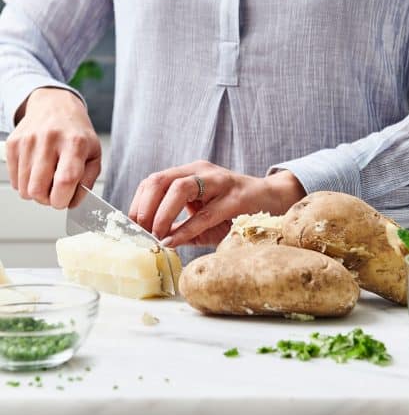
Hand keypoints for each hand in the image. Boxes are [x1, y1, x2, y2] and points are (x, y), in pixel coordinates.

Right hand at [6, 87, 100, 208]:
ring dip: (36, 192)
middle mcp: (50, 139)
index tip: (65, 200)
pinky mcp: (13, 143)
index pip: (65, 180)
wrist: (55, 106)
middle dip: (47, 199)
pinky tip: (36, 170)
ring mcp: (28, 140)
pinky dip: (25, 182)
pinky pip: (14, 179)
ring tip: (47, 178)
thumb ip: (87, 182)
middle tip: (55, 191)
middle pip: (38, 189)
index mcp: (75, 143)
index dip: (63, 199)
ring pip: (24, 188)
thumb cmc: (76, 133)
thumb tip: (72, 203)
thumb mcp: (94, 154)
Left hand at [128, 160, 305, 246]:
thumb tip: (154, 244)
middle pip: (161, 180)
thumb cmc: (234, 211)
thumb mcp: (202, 217)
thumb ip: (180, 228)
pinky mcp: (236, 197)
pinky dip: (185, 229)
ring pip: (180, 188)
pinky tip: (174, 241)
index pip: (153, 181)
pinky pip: (205, 213)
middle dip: (145, 207)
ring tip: (156, 235)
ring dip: (162, 214)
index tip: (130, 226)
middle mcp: (201, 171)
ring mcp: (219, 181)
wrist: (273, 200)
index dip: (138, 203)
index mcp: (190, 172)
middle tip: (140, 232)